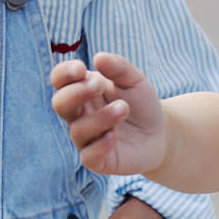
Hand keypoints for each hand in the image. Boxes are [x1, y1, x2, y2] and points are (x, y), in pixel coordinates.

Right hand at [51, 52, 166, 177]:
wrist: (160, 134)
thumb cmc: (141, 104)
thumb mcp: (134, 80)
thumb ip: (118, 68)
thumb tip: (99, 58)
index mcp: (82, 91)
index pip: (59, 80)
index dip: (64, 73)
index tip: (81, 68)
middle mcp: (79, 115)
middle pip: (59, 104)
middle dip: (76, 93)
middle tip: (99, 86)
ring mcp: (87, 139)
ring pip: (78, 130)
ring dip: (99, 118)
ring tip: (123, 109)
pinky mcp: (99, 161)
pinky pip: (89, 156)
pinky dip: (99, 145)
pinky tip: (114, 135)